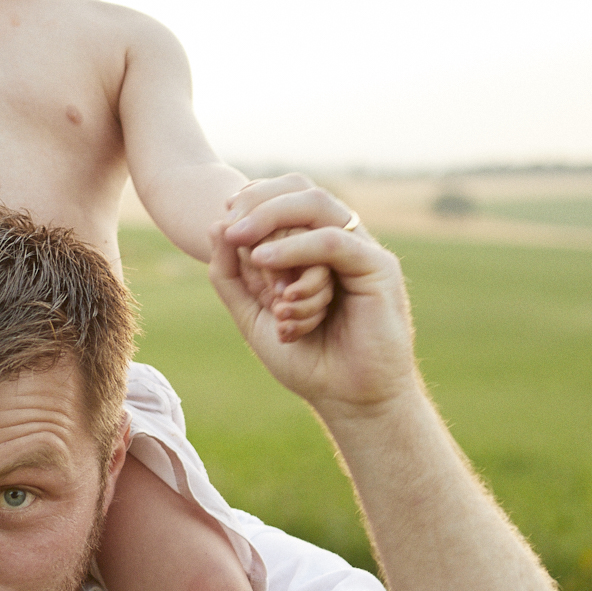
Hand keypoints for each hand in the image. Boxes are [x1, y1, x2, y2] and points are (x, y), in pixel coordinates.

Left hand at [208, 180, 415, 417]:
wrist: (347, 399)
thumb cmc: (308, 359)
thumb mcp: (253, 314)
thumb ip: (232, 276)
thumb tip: (214, 227)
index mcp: (316, 248)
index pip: (287, 197)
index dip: (255, 199)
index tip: (224, 223)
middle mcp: (342, 241)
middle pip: (303, 191)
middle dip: (261, 202)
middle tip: (230, 225)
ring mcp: (362, 250)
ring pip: (317, 208)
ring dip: (274, 221)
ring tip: (242, 241)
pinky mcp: (378, 267)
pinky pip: (332, 242)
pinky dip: (296, 247)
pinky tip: (266, 260)